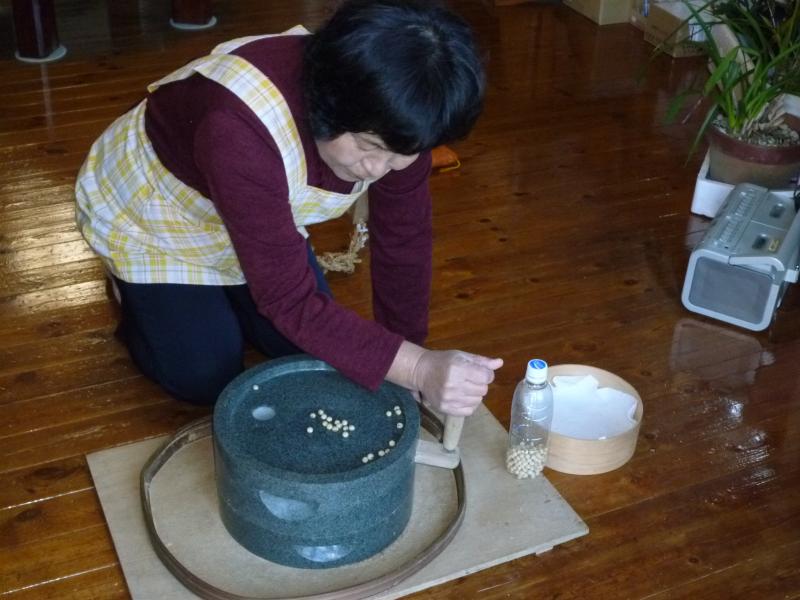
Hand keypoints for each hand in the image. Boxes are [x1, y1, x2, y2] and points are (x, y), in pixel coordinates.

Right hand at [387, 342, 502, 415]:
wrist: (421, 372)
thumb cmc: (443, 361)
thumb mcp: (461, 356)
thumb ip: (481, 361)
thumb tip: (500, 363)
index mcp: (458, 369)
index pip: (486, 377)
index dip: (487, 374)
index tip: (479, 372)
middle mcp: (453, 385)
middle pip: (483, 390)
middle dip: (480, 384)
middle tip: (470, 379)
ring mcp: (449, 399)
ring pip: (478, 401)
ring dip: (475, 394)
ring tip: (464, 387)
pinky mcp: (445, 409)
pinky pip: (469, 411)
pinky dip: (469, 404)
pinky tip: (461, 397)